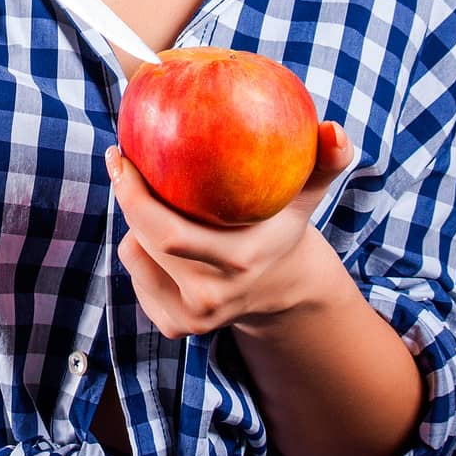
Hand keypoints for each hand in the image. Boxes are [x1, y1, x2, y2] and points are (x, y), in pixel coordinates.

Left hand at [107, 122, 355, 337]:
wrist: (281, 287)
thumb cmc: (282, 222)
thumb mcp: (306, 193)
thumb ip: (326, 161)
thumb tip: (334, 129)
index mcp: (239, 262)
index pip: (170, 234)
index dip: (134, 193)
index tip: (121, 152)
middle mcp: (211, 298)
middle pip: (144, 242)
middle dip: (126, 196)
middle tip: (121, 159)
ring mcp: (190, 318)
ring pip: (134, 253)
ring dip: (135, 221)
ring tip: (147, 193)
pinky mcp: (172, 326)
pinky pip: (135, 273)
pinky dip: (139, 247)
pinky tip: (152, 229)